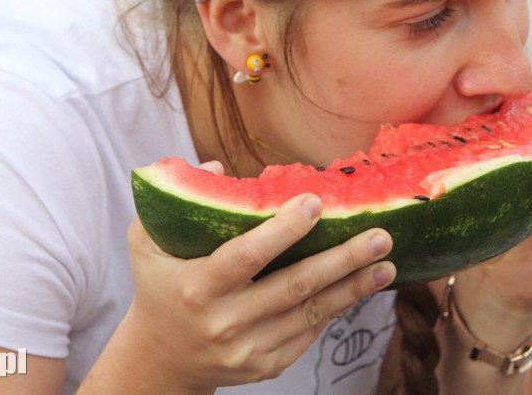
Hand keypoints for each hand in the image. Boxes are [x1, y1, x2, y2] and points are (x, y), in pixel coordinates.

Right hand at [121, 184, 395, 391]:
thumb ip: (173, 197)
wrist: (159, 360)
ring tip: (385, 264)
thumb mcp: (146, 241)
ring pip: (310, 314)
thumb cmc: (158, 287)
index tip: (315, 203)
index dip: (282, 231)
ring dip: (352, 288)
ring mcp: (247, 349)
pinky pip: (308, 333)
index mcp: (197, 287)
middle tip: (379, 236)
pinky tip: (359, 287)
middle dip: (341, 260)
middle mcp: (224, 322)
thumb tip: (219, 166)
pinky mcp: (265, 366)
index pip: (246, 256)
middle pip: (293, 287)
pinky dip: (335, 308)